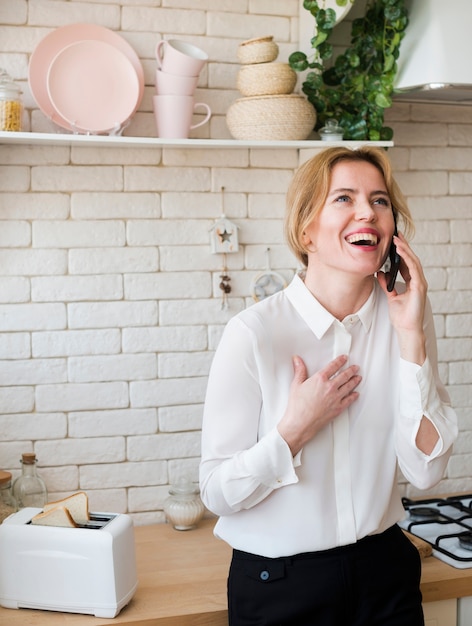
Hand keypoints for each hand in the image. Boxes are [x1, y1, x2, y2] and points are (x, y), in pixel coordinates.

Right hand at [277, 354, 360, 455]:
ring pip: (349, 387)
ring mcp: (336, 398)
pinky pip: (349, 400)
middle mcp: (330, 387)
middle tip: (355, 368)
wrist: (300, 423)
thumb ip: (299, 370)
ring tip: (358, 378)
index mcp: (320, 379)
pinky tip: (355, 394)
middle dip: (351, 370)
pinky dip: (353, 396)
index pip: (333, 366)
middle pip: (344, 376)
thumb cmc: (297, 406)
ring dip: (354, 381)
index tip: (344, 358)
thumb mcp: (296, 385)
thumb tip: (297, 360)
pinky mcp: (338, 408)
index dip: (340, 361)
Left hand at [377, 232, 427, 363]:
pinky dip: (407, 258)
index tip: (394, 240)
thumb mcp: (391, 296)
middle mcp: (418, 280)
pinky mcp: (419, 286)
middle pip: (411, 259)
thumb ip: (387, 284)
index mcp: (412, 282)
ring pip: (413, 261)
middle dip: (404, 246)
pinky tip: (400, 250)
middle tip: (396, 233)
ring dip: (405, 249)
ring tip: (397, 238)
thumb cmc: (401, 315)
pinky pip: (413, 268)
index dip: (401, 251)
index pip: (407, 263)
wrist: (406, 328)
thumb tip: (380, 273)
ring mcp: (420, 283)